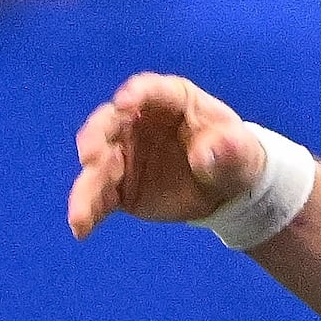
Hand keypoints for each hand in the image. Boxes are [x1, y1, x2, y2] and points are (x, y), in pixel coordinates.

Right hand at [67, 73, 261, 239]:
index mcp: (170, 100)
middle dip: (96, 137)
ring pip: (98, 166)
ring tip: (80, 215)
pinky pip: (99, 196)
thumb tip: (206, 154)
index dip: (135, 94)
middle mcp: (137, 122)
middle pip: (109, 123)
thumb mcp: (241, 151)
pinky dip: (88, 211)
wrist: (224, 188)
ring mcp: (124, 154)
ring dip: (86, 187)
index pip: (149, 91)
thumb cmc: (232, 156)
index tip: (123, 104)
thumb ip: (228, 149)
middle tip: (90, 156)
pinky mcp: (119, 185)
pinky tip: (81, 229)